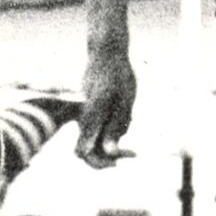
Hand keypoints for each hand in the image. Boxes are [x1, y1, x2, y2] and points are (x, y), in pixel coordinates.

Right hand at [76, 46, 136, 166]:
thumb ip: (116, 127)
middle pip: (88, 150)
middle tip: (131, 152)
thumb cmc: (118, 75)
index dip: (100, 163)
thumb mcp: (124, 102)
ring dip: (113, 137)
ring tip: (129, 117)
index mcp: (91, 117)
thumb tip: (110, 152)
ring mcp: (84, 113)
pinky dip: (112, 127)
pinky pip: (98, 126)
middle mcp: (84, 118)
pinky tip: (123, 111)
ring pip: (96, 137)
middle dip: (108, 155)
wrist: (105, 52)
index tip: (119, 161)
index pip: (85, 152)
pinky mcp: (88, 109)